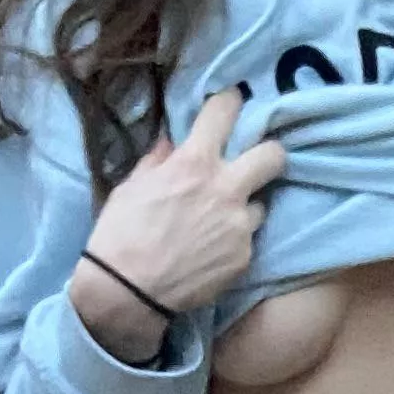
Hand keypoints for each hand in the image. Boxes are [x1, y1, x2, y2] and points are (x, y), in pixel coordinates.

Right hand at [77, 91, 286, 343]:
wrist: (127, 291)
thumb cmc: (120, 233)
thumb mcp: (131, 188)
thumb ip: (158, 162)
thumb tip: (171, 146)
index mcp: (194, 163)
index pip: (226, 112)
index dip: (231, 102)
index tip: (233, 102)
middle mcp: (226, 189)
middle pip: (273, 155)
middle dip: (269, 153)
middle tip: (256, 161)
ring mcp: (240, 225)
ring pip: (261, 203)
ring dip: (246, 206)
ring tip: (223, 220)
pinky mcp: (244, 257)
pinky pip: (247, 240)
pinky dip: (233, 242)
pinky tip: (211, 251)